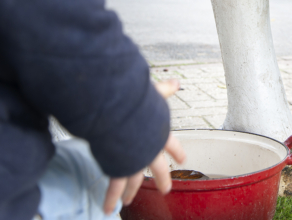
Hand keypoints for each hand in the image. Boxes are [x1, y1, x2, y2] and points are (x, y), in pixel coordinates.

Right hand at [102, 79, 184, 213]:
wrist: (119, 115)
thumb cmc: (135, 102)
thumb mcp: (153, 94)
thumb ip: (164, 90)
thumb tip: (175, 83)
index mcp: (160, 134)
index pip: (172, 144)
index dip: (177, 151)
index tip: (182, 158)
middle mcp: (150, 151)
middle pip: (159, 168)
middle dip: (162, 178)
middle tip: (166, 188)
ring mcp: (135, 162)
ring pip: (135, 181)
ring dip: (131, 192)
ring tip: (128, 201)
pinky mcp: (119, 168)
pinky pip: (114, 187)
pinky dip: (111, 198)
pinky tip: (109, 208)